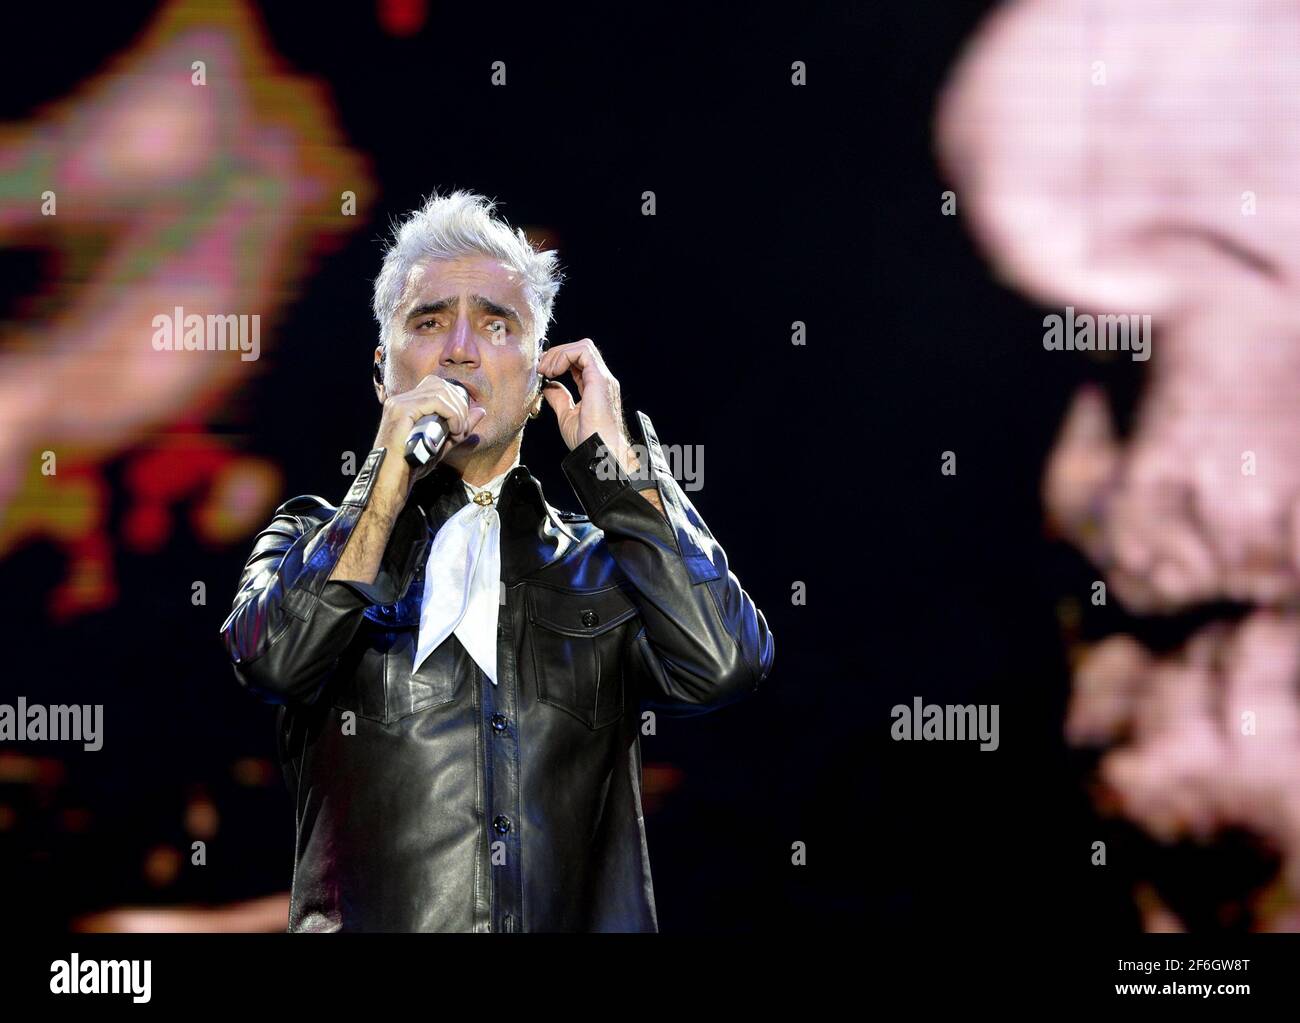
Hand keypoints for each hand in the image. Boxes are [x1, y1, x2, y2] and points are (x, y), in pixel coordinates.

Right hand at [371, 375, 487, 504]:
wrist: (391, 480)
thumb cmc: (412, 465)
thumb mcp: (443, 442)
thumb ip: (460, 425)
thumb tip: (481, 411)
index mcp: (407, 404)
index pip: (436, 385)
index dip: (455, 399)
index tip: (461, 423)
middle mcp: (401, 399)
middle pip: (440, 385)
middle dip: (459, 405)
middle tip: (461, 429)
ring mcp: (399, 403)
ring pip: (439, 391)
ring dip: (457, 411)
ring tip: (458, 432)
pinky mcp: (401, 410)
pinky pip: (434, 401)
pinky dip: (451, 414)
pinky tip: (453, 430)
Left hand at [538, 338, 637, 473]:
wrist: (600, 452)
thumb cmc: (588, 440)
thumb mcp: (567, 415)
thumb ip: (559, 398)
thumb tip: (549, 386)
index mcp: (596, 387)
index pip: (578, 361)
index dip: (559, 360)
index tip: (542, 372)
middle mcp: (602, 379)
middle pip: (580, 348)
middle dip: (557, 353)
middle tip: (541, 368)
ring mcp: (603, 378)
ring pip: (582, 346)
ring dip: (559, 353)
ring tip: (546, 370)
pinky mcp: (600, 379)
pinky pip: (582, 352)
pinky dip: (564, 356)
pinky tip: (553, 371)